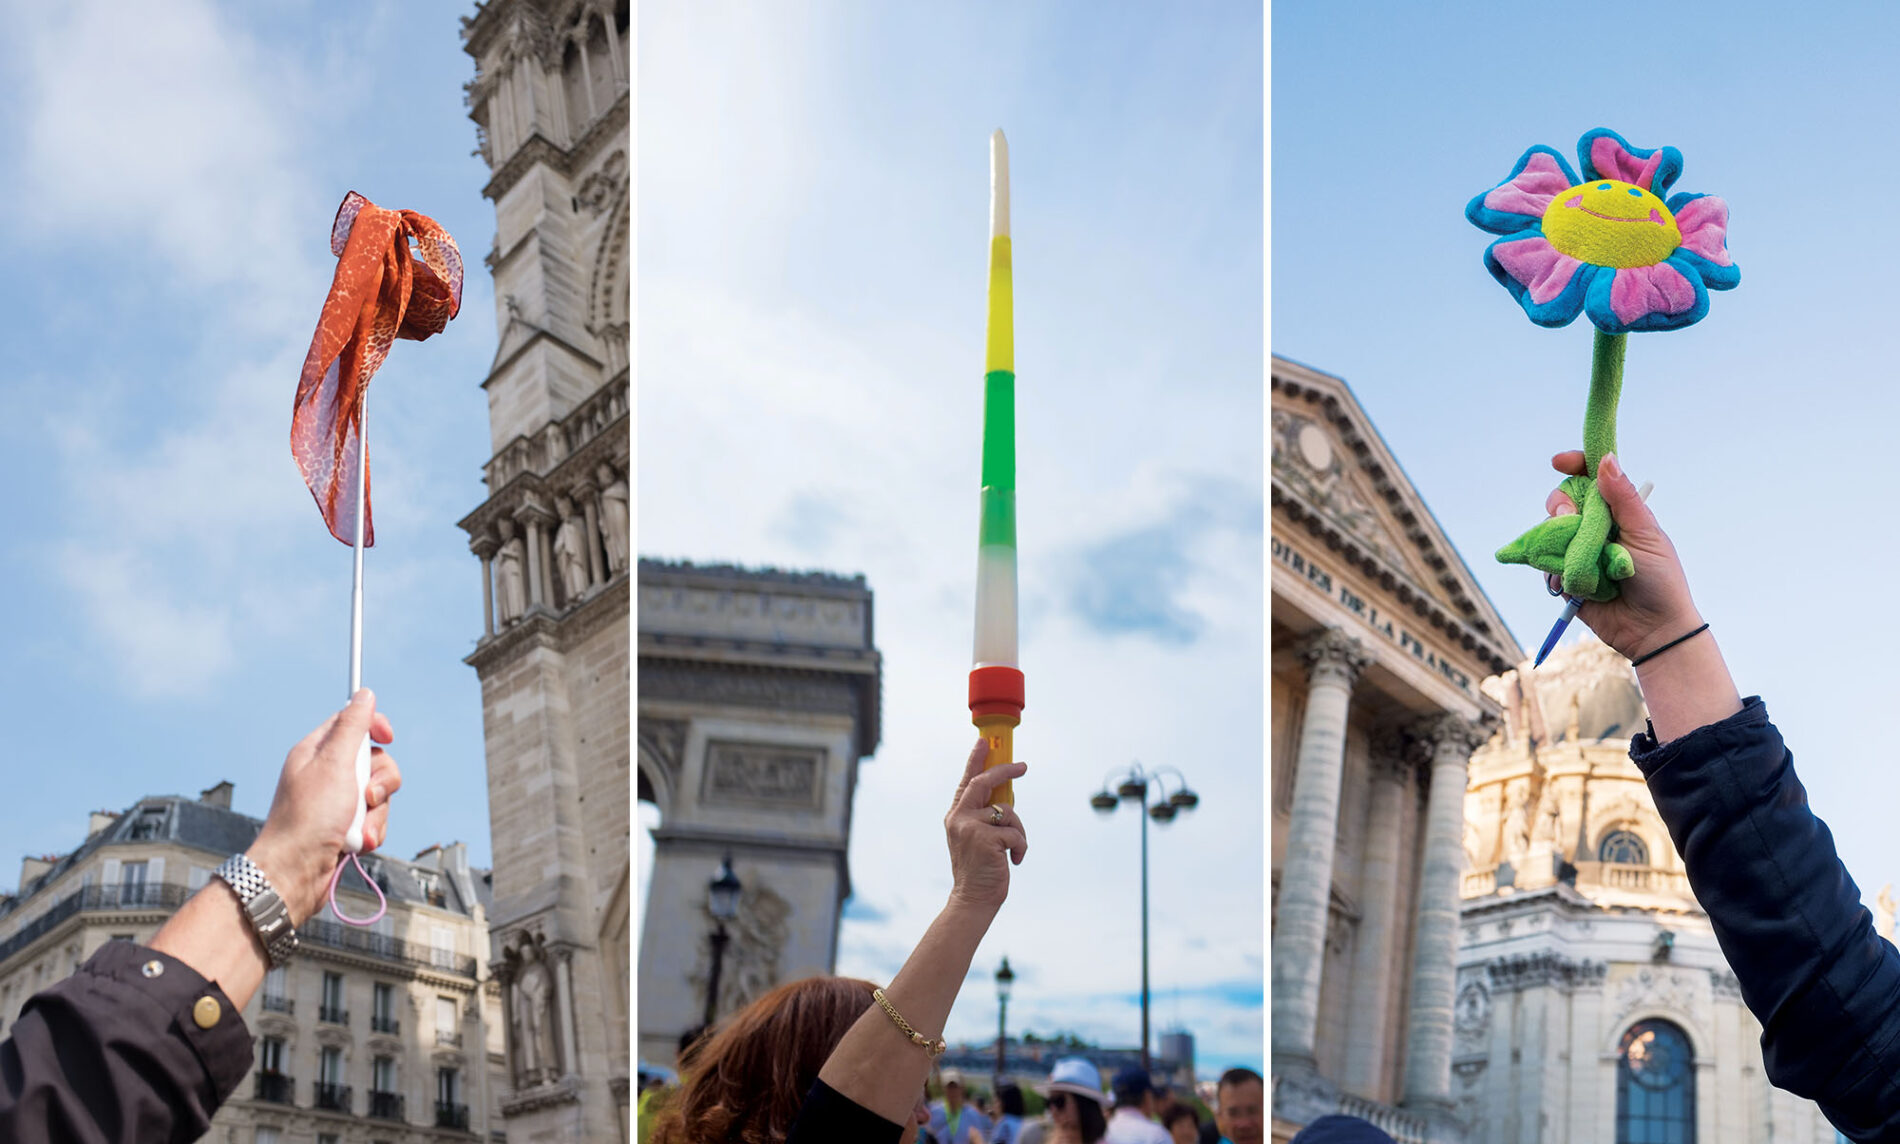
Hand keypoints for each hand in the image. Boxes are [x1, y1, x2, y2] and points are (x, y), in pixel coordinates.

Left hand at [248, 689, 401, 924]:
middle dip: (381, 782)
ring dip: (376, 814)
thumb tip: (364, 694)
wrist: (295, 874)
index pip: (353, 723)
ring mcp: (337, 803)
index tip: (387, 737)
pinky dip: (372, 832)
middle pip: (375, 761)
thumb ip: (353, 727)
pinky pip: (376, 820)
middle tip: (367, 796)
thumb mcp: (335, 764)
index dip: (374, 726)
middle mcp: (327, 775)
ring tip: (358, 830)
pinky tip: (355, 844)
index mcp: (317, 753)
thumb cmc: (307, 820)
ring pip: (380, 794)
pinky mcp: (346, 827)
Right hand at [945, 739, 1027, 913]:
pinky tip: (1014, 861)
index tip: (984, 741)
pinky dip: (1022, 847)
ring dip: (1019, 831)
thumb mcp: (976, 837)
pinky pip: (1016, 832)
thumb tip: (1006, 798)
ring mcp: (970, 827)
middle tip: (1022, 766)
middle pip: (984, 782)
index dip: (975, 760)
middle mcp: (959, 817)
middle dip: (1004, 770)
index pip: (966, 781)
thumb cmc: (980, 869)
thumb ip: (984, 817)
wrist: (973, 900)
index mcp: (956, 816)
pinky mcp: (986, 839)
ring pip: (1008, 811)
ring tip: (1014, 851)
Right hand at [1544, 451, 1701, 658]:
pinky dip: (1553, 571)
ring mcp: (1578, 551)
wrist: (1652, 630)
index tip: (1558, 462)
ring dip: (1558, 543)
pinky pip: (1544, 564)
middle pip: (1562, 501)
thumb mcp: (1645, 534)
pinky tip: (1570, 582)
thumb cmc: (1660, 580)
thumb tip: (1606, 459)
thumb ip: (1623, 499)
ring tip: (1580, 562)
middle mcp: (1595, 527)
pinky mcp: (1565, 576)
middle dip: (1560, 507)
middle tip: (1570, 519)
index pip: (1591, 478)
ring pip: (1548, 532)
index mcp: (1618, 512)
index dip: (1574, 465)